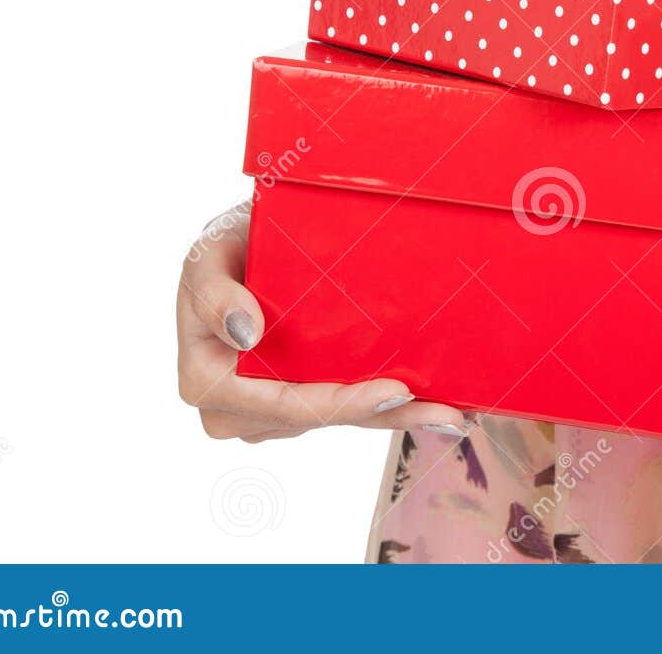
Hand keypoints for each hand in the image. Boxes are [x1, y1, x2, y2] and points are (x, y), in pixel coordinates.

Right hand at [177, 203, 470, 442]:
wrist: (246, 243)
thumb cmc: (225, 247)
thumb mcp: (207, 254)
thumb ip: (213, 291)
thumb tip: (244, 332)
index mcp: (206, 380)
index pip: (281, 403)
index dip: (338, 403)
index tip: (395, 389)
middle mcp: (239, 408)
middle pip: (320, 418)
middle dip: (384, 416)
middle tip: (444, 410)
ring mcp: (274, 409)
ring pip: (343, 419)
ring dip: (400, 416)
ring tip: (455, 411)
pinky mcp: (306, 396)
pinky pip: (351, 406)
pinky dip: (395, 407)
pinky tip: (441, 408)